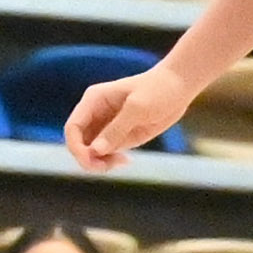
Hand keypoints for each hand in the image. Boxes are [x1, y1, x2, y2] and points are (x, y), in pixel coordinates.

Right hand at [60, 62, 195, 173]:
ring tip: (121, 162)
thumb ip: (116, 129)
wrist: (179, 87)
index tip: (92, 160)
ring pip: (91, 152)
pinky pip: (106, 154)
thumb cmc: (159, 90)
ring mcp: (106, 126)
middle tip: (109, 166)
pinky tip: (126, 161)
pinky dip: (111, 161)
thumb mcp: (138, 108)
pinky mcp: (119, 135)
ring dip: (100, 162)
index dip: (76, 147)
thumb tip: (96, 151)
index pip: (73, 128)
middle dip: (89, 159)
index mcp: (93, 100)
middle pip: (78, 143)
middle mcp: (95, 113)